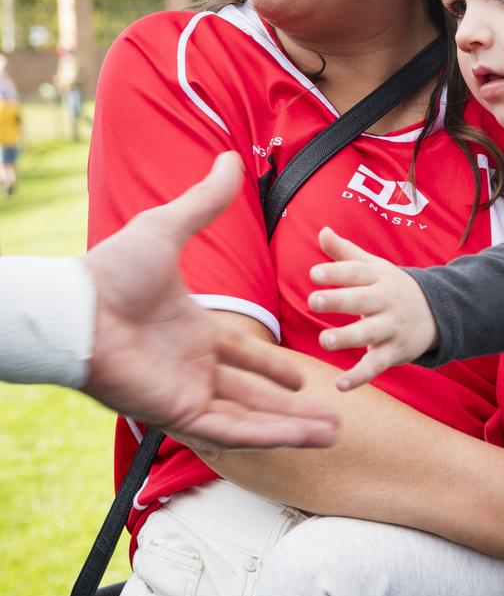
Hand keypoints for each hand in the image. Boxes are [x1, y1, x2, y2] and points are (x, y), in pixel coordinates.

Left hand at [82, 152, 336, 449]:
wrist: (79, 308)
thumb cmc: (113, 270)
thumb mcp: (169, 228)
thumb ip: (205, 201)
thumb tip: (231, 159)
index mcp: (192, 332)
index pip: (241, 355)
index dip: (271, 366)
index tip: (300, 377)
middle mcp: (191, 368)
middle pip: (252, 394)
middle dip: (289, 407)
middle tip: (328, 415)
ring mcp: (186, 393)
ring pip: (250, 418)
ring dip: (290, 427)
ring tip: (332, 433)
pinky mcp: (178, 414)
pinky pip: (232, 431)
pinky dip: (269, 435)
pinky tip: (304, 436)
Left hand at [309, 227, 437, 389]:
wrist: (438, 313)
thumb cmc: (392, 287)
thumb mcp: (373, 267)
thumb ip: (345, 252)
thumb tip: (322, 231)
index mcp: (379, 277)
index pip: (356, 272)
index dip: (336, 272)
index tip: (314, 274)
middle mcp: (386, 301)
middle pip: (361, 300)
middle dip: (338, 300)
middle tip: (312, 301)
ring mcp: (392, 327)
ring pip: (369, 333)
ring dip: (348, 337)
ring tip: (325, 341)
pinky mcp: (395, 352)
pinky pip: (376, 365)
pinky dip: (359, 377)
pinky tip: (340, 385)